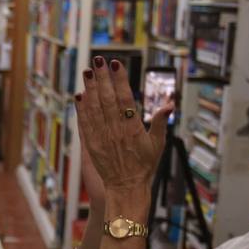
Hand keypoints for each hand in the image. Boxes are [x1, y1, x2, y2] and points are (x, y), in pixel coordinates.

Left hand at [74, 57, 171, 196]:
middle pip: (107, 98)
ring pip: (94, 108)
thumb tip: (169, 103)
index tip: (115, 64)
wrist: (126, 187)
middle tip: (97, 61)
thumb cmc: (144, 165)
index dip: (119, 79)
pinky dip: (81, 108)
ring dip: (90, 88)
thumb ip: (160, 122)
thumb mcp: (158, 144)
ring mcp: (101, 136)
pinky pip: (85, 122)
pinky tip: (80, 95)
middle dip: (102, 78)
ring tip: (88, 72)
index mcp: (133, 127)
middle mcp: (115, 130)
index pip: (125, 97)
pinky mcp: (91, 144)